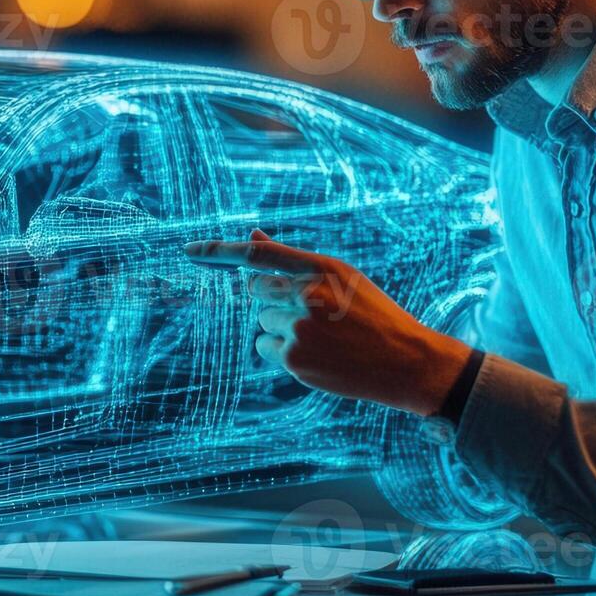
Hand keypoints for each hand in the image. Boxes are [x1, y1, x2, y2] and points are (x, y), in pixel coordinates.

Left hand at [183, 229, 472, 416]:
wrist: (405, 361)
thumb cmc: (373, 314)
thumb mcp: (341, 277)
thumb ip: (293, 260)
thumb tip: (251, 234)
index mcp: (322, 267)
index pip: (258, 254)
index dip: (219, 251)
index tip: (189, 251)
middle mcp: (308, 294)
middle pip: (256, 292)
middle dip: (273, 300)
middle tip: (311, 313)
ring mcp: (299, 327)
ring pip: (262, 321)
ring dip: (281, 328)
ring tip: (323, 337)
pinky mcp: (294, 358)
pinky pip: (264, 347)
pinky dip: (281, 351)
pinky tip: (316, 354)